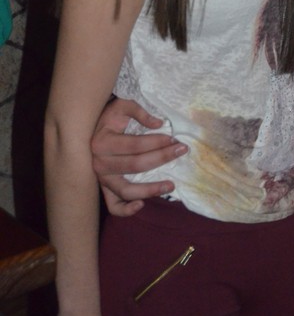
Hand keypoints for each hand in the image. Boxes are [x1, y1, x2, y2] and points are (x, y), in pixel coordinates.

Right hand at [91, 98, 187, 215]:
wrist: (89, 129)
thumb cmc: (109, 117)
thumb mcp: (122, 105)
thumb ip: (139, 112)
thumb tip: (158, 123)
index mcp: (103, 142)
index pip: (136, 145)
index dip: (157, 142)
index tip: (175, 140)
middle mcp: (100, 163)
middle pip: (136, 165)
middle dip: (162, 158)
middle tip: (181, 151)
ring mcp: (101, 178)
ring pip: (126, 190)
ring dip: (150, 190)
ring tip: (171, 185)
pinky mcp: (104, 188)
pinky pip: (114, 206)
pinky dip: (127, 210)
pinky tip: (142, 203)